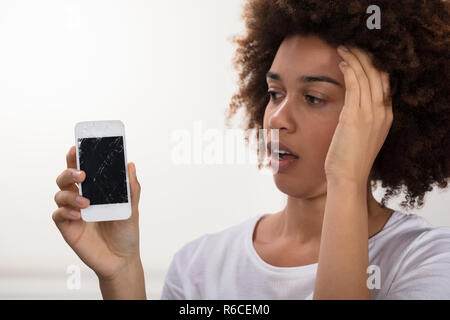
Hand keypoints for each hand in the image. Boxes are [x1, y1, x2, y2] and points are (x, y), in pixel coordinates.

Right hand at [52, 146, 141, 280]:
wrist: (122, 259)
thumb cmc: (126, 232)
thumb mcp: (132, 208)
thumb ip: (131, 188)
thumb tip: (130, 165)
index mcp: (96, 190)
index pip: (82, 169)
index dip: (75, 158)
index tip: (75, 148)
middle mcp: (81, 198)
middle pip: (65, 178)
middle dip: (69, 172)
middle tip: (81, 175)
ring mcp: (73, 212)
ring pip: (59, 194)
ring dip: (69, 194)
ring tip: (86, 202)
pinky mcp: (68, 228)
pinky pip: (58, 214)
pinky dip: (65, 211)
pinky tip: (78, 214)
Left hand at [324, 46, 392, 184]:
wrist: (347, 177)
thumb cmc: (349, 159)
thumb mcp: (362, 136)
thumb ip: (361, 119)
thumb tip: (351, 107)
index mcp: (386, 116)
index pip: (384, 82)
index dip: (374, 66)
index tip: (361, 56)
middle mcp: (382, 112)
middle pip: (378, 74)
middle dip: (365, 57)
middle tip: (352, 47)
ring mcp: (371, 113)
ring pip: (368, 76)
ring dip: (356, 59)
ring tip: (344, 49)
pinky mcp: (356, 116)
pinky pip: (356, 85)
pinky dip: (350, 70)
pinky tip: (342, 63)